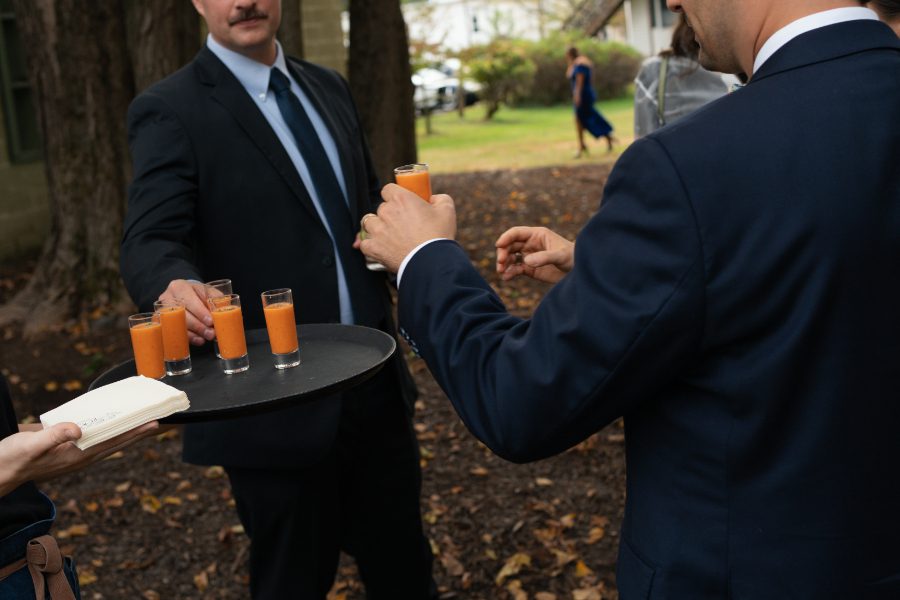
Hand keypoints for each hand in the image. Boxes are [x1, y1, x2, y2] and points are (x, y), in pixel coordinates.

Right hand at [0, 421, 160, 496]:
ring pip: (109, 438)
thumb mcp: (31, 445)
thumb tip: (78, 429)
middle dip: (141, 432)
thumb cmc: (13, 459)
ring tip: (146, 419)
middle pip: (119, 441)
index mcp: (78, 456)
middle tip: (165, 421)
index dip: (136, 432)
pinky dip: (108, 426)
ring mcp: (76, 451)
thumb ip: (55, 436)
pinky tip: (114, 418)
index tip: (157, 424)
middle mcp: (82, 455)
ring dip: (128, 429)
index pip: (115, 441)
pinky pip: (94, 434)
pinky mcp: (67, 445)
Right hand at [160, 279, 213, 345]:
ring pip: (177, 325)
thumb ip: (215, 299)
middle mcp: (167, 297)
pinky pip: (173, 333)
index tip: (210, 321)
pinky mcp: (162, 323)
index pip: (189, 299)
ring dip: (193, 334)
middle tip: (211, 333)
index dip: (200, 311)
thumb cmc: (198, 294)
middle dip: (198, 325)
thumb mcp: (207, 291)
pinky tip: (198, 340)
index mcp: (179, 287)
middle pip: (182, 314)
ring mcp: (162, 311)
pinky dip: (187, 338)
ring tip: (205, 339)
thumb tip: (222, 311)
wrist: (184, 296)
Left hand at [356, 184, 456, 271]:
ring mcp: (377, 230)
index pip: (388, 189)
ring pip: (369, 223)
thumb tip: (433, 199)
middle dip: (389, 214)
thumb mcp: (447, 210)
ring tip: (389, 235)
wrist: (432, 262)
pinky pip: (365, 243)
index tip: (400, 203)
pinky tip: (380, 247)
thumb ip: (439, 198)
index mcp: (401, 199)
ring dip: (377, 228)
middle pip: (381, 208)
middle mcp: (386, 212)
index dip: (393, 196)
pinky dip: (371, 246)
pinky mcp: (373, 248)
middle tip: (402, 224)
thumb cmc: (439, 235)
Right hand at [496, 226, 574, 283]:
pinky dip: (510, 273)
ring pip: (511, 257)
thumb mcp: (560, 255)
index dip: (506, 238)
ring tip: (501, 271)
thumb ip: (544, 257)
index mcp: (537, 235)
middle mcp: (530, 244)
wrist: (579, 272)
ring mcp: (529, 256)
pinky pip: (516, 269)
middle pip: (510, 245)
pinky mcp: (530, 269)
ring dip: (504, 263)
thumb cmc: (573, 258)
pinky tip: (506, 278)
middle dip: (503, 253)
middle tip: (501, 263)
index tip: (498, 245)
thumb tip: (526, 261)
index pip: (516, 233)